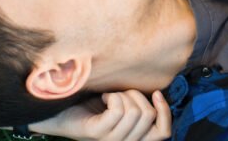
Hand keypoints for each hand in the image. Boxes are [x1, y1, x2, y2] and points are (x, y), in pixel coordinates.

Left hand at [32, 90, 171, 140]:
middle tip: (117, 94)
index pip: (164, 133)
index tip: (156, 93)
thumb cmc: (93, 104)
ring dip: (121, 95)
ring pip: (134, 111)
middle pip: (148, 115)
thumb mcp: (123, 104)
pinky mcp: (97, 133)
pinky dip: (112, 97)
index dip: (165, 112)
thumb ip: (139, 104)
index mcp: (135, 139)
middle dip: (135, 95)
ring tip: (107, 96)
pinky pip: (117, 110)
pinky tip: (102, 98)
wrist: (62, 109)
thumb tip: (158, 92)